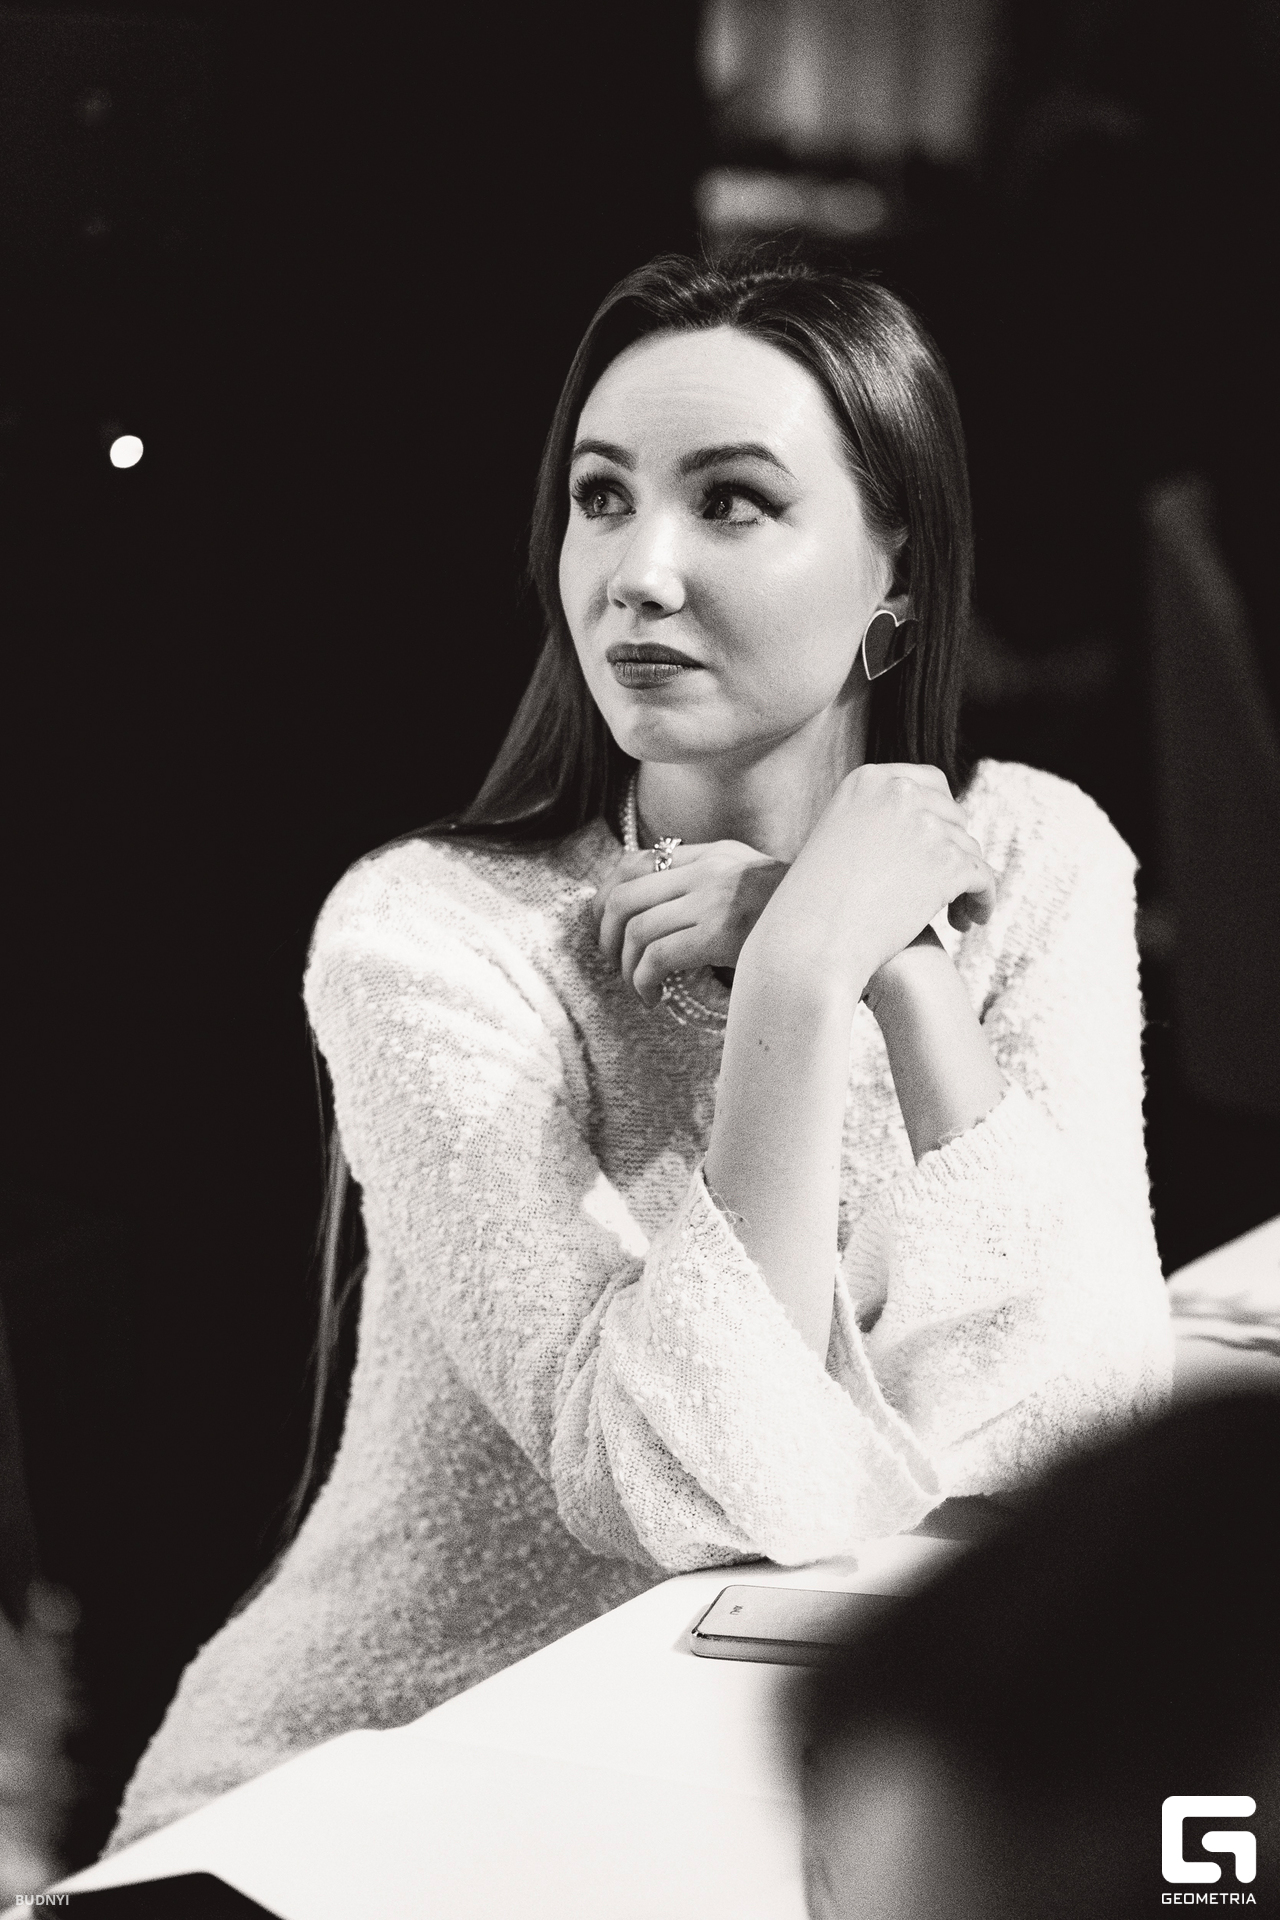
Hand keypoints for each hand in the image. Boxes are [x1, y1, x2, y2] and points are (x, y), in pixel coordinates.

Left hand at [593, 842, 788, 1006]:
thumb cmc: (802, 920)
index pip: (635, 861)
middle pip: (623, 895)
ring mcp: (715, 898)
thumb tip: (669, 916)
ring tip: (639, 986)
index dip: (606, 898)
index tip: (606, 928)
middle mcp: (710, 869)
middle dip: (604, 935)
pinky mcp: (720, 932)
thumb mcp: (755, 885)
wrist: (846, 925)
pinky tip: (654, 996)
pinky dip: (643, 981)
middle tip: (614, 963)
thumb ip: (716, 888)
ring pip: (635, 928)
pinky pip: (657, 956)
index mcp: (715, 854)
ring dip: (625, 966)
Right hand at [747, 762, 995, 993]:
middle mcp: (898, 793)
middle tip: (946, 887)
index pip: (930, 782)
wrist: (810, 943)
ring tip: (955, 913)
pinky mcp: (947, 863)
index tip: (939, 846)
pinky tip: (971, 921)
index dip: (941, 816)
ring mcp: (925, 825)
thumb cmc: (812, 905)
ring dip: (965, 882)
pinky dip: (982, 900)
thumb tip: (925, 825)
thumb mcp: (836, 839)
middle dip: (953, 850)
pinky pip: (982, 877)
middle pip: (953, 816)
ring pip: (969, 850)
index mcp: (868, 780)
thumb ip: (876, 820)